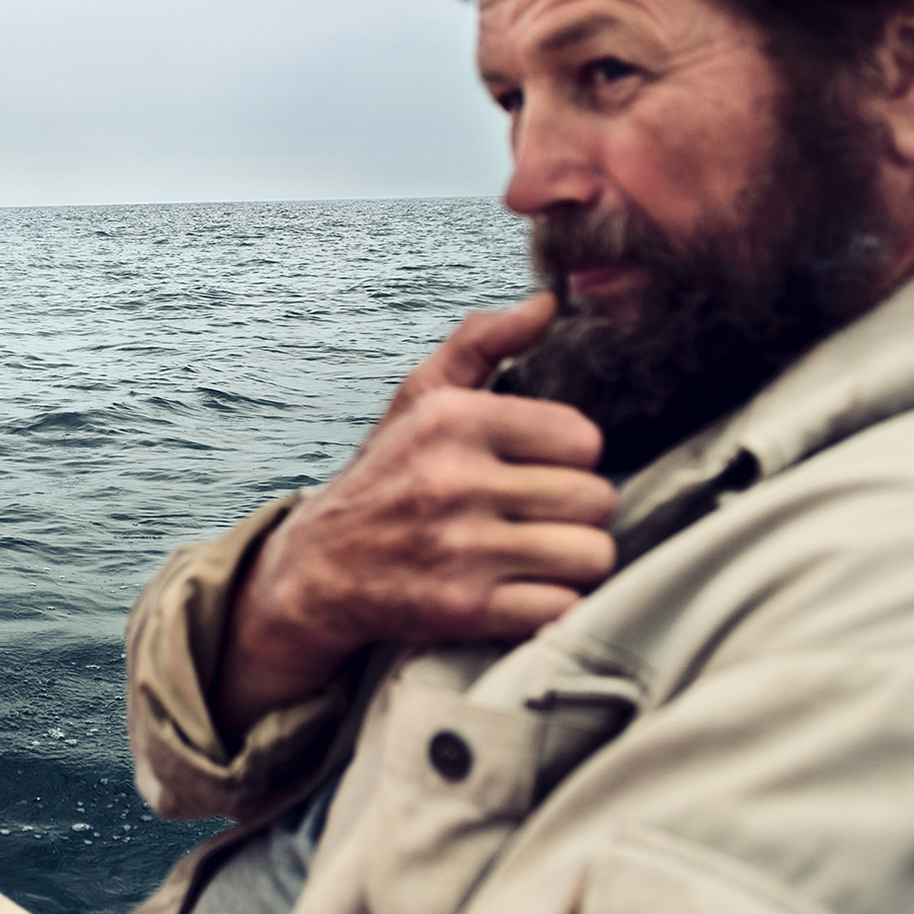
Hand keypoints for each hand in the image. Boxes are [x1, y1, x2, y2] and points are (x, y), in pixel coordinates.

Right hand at [215, 293, 615, 738]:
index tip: (540, 467)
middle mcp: (455, 481)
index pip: (583, 438)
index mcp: (453, 420)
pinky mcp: (464, 610)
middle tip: (543, 516)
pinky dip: (554, 605)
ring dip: (575, 561)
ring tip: (542, 554)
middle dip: (578, 512)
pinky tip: (524, 591)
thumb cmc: (385, 475)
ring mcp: (460, 549)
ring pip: (592, 555)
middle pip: (596, 499)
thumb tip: (549, 302)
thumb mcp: (420, 399)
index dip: (571, 456)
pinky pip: (564, 608)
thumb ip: (484, 343)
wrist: (317, 570)